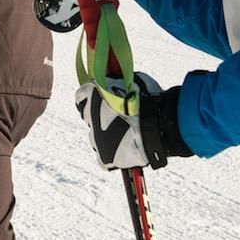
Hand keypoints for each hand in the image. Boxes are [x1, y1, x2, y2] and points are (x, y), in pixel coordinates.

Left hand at [75, 72, 192, 170]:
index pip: (82, 96)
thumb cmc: (149, 98)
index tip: (106, 101)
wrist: (157, 123)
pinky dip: (113, 156)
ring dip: (108, 136)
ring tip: (128, 135)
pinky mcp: (105, 157)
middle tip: (122, 119)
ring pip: (97, 138)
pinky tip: (126, 151)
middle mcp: (88, 115)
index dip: (95, 98)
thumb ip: (119, 83)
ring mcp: (95, 138)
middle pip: (90, 117)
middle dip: (102, 117)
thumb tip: (119, 82)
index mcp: (91, 93)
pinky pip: (104, 159)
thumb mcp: (132, 80)